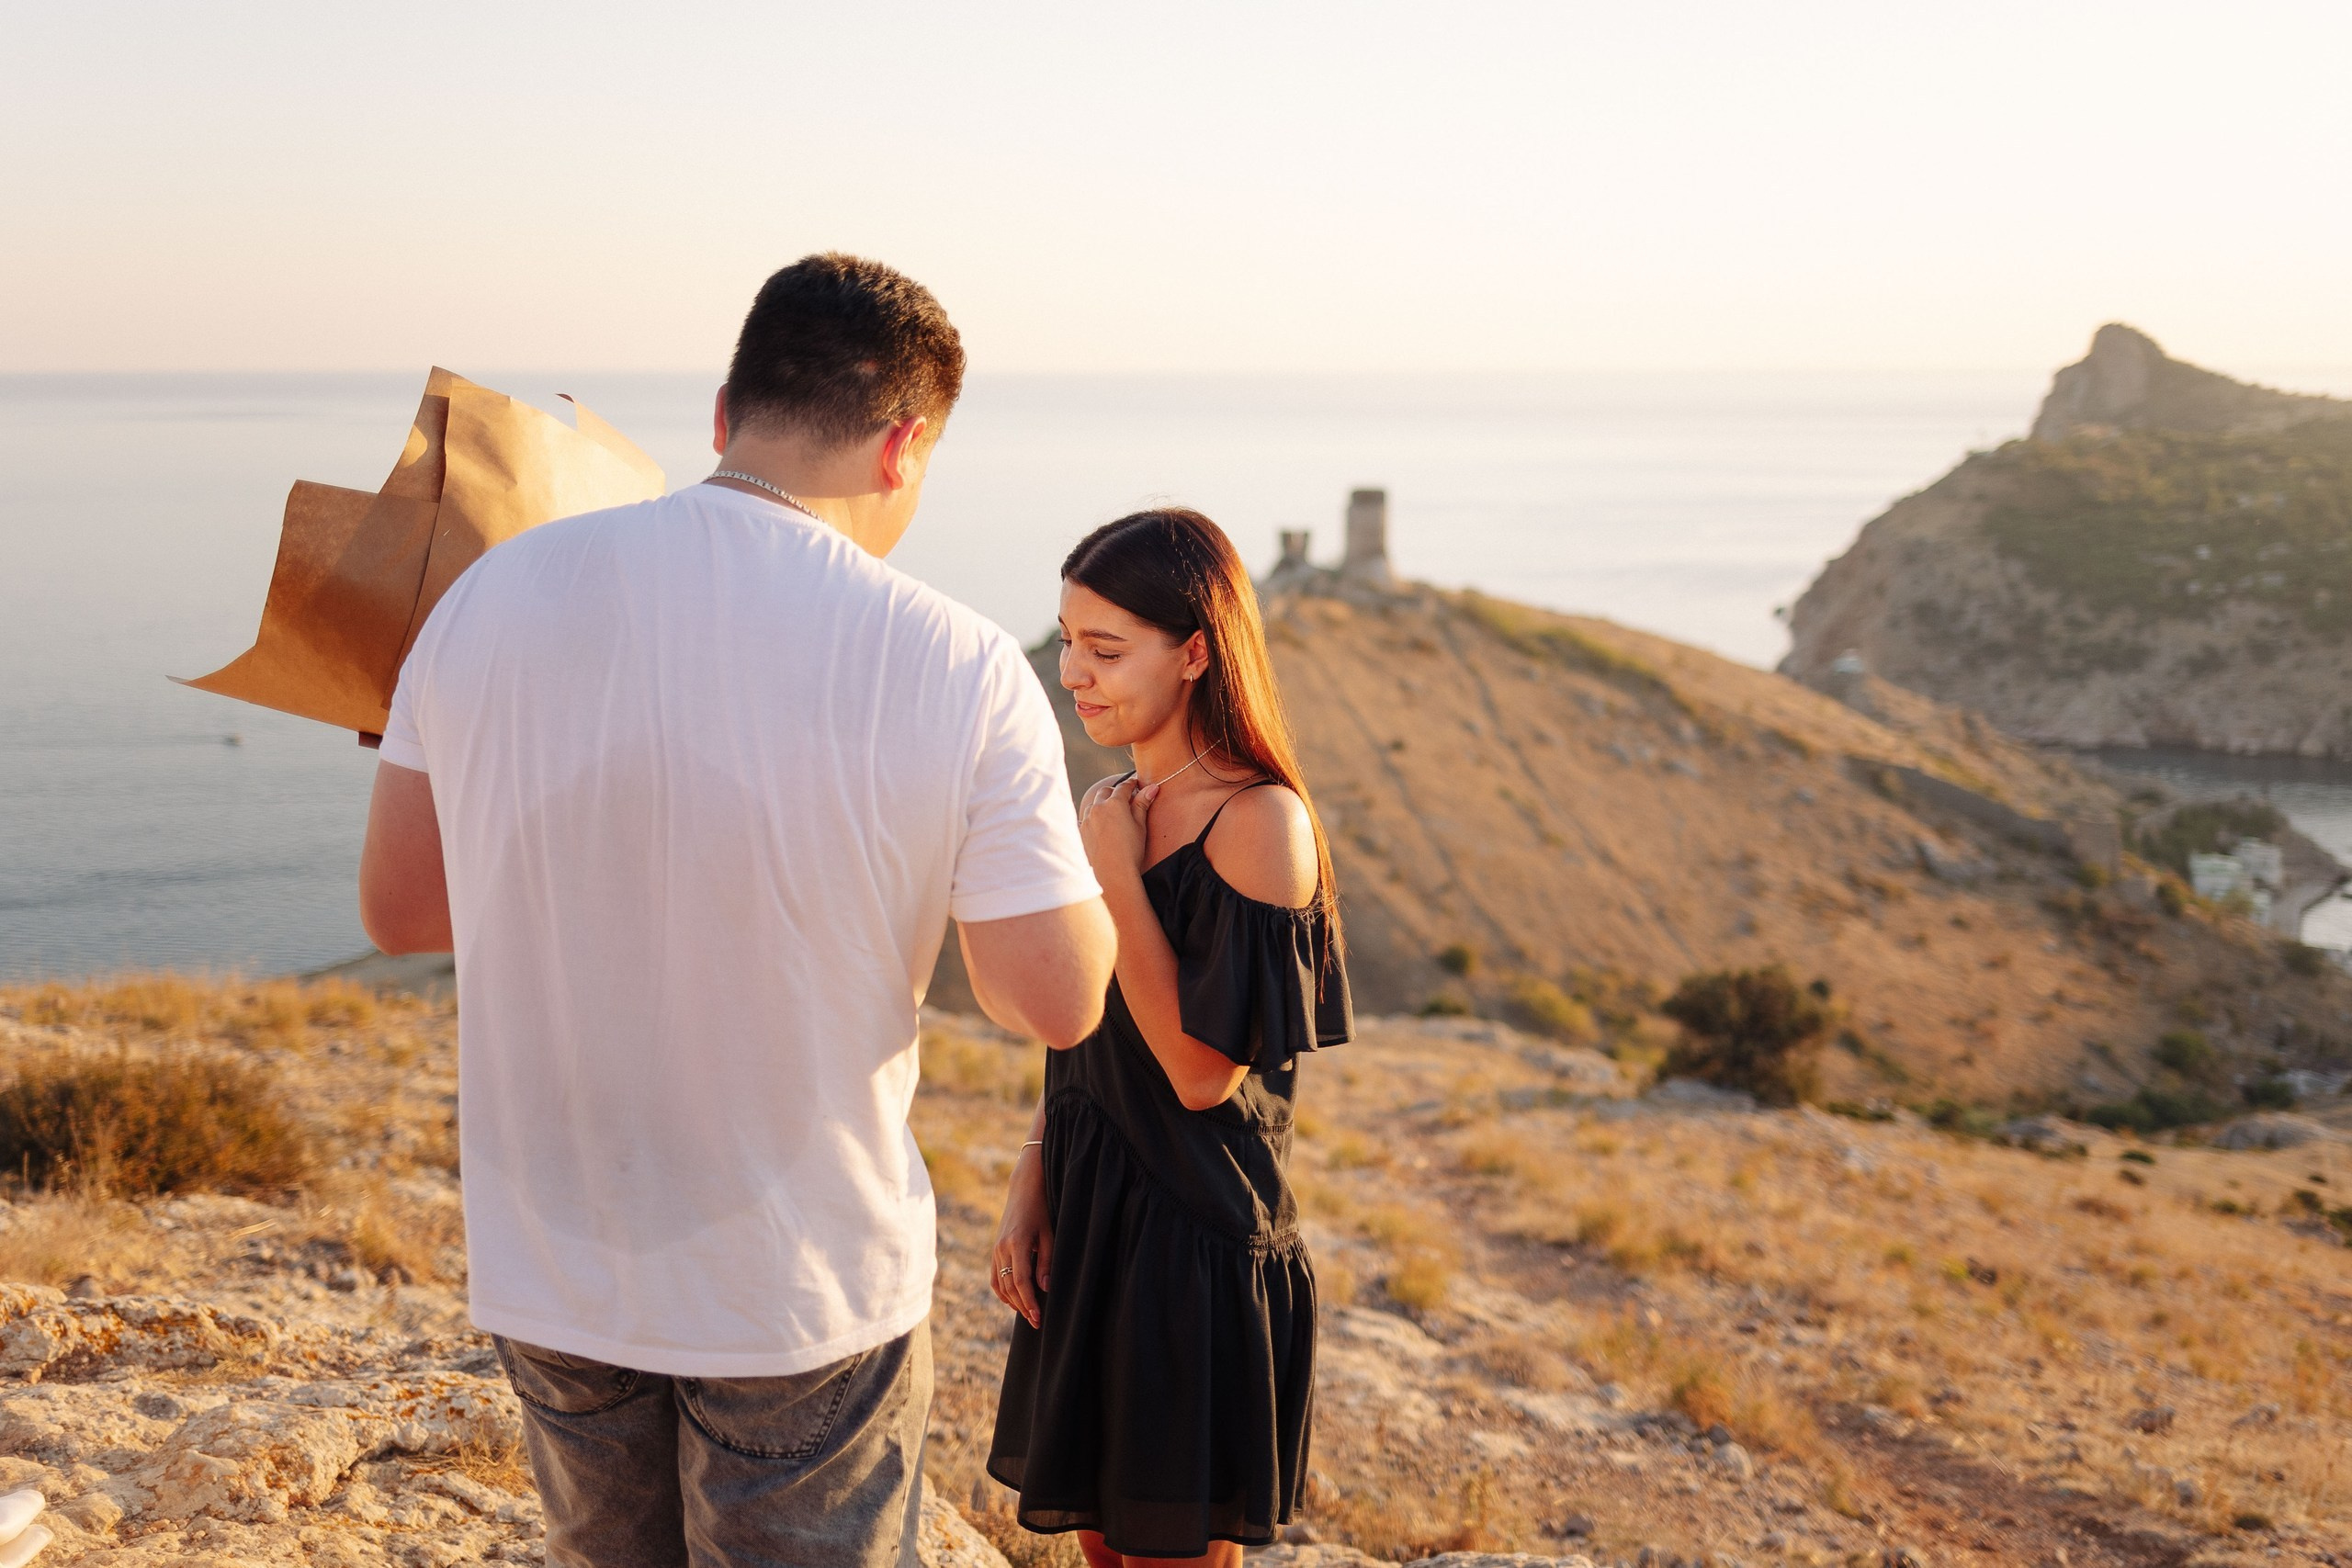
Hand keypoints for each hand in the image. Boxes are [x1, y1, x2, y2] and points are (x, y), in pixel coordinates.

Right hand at [990, 1150, 1052, 1329]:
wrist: (1024, 1189)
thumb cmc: (1041, 1210)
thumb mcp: (1049, 1234)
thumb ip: (1047, 1261)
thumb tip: (1045, 1288)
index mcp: (1016, 1243)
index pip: (1020, 1282)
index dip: (1029, 1302)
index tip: (1038, 1318)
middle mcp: (1001, 1248)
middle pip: (1009, 1287)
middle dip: (1023, 1307)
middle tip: (1037, 1322)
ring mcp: (995, 1249)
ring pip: (1000, 1284)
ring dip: (1013, 1302)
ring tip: (1028, 1314)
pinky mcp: (995, 1250)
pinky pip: (994, 1277)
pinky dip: (1002, 1292)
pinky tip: (1014, 1301)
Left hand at [1077, 774, 1152, 884]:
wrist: (1113, 873)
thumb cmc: (1131, 849)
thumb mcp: (1140, 825)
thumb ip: (1142, 804)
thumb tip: (1152, 787)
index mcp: (1114, 803)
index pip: (1124, 787)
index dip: (1131, 785)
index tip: (1136, 785)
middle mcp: (1098, 808)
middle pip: (1105, 791)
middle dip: (1115, 792)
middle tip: (1125, 799)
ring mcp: (1087, 819)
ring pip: (1094, 804)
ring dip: (1102, 804)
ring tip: (1112, 813)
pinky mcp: (1081, 832)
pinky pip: (1086, 818)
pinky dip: (1094, 817)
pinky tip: (1101, 826)